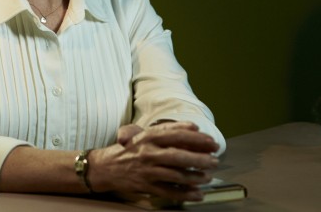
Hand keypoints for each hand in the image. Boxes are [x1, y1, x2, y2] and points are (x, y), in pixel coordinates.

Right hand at [88, 122, 219, 201]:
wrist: (106, 167)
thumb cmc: (129, 149)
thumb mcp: (144, 133)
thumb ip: (167, 129)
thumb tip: (192, 126)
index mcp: (148, 137)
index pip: (176, 135)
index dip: (197, 138)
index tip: (212, 142)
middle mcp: (147, 153)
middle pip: (179, 156)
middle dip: (200, 159)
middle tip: (215, 161)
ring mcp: (146, 170)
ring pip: (176, 175)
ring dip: (195, 177)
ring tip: (208, 176)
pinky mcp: (146, 186)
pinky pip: (169, 191)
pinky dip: (186, 194)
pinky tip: (197, 194)